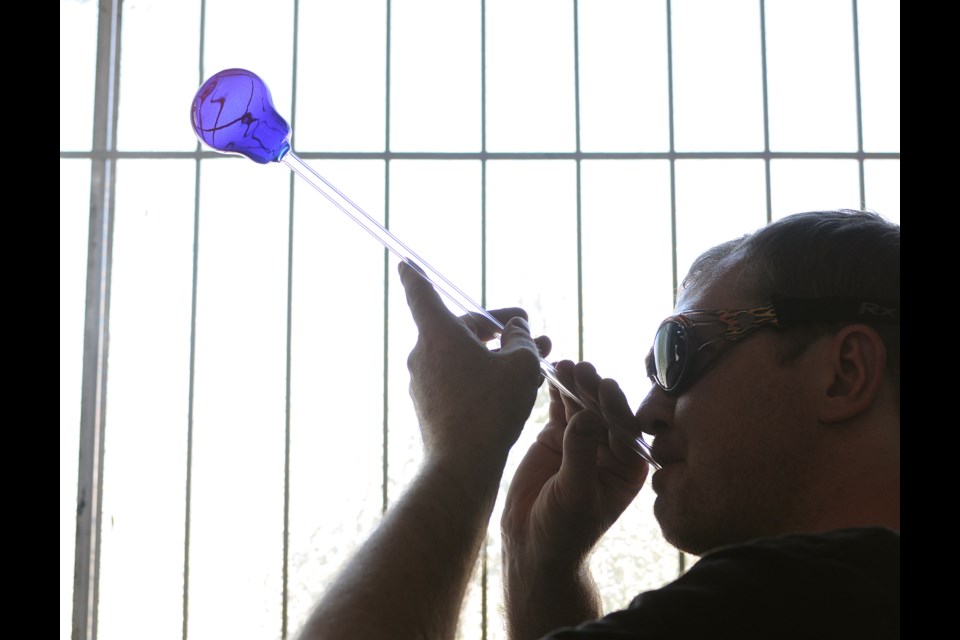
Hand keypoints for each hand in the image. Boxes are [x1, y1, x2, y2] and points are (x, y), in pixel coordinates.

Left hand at [399, 261, 550, 465]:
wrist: (462, 465)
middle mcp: (424, 354)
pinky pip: (458, 381)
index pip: (421, 292)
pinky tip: (513, 392)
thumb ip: (521, 339)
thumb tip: (516, 331)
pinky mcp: (430, 406)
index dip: (415, 275)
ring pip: (463, 357)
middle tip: (534, 336)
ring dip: (496, 357)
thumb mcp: (521, 365)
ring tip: (534, 367)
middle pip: (460, 328)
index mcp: (438, 333)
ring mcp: (423, 382)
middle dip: (499, 330)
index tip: (404, 262)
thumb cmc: (491, 408)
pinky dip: (483, 379)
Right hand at [502, 359, 648, 585]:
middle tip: (583, 370)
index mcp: (627, 466)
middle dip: (593, 391)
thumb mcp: (576, 495)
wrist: (534, 546)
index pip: (625, 430)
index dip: (615, 407)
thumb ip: (580, 455)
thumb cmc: (564, 531)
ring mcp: (582, 439)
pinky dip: (554, 391)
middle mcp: (609, 449)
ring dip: (574, 386)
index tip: (605, 386)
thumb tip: (584, 416)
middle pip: (603, 412)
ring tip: (565, 365)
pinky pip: (558, 409)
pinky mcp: (556, 436)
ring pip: (580, 406)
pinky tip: (550, 373)